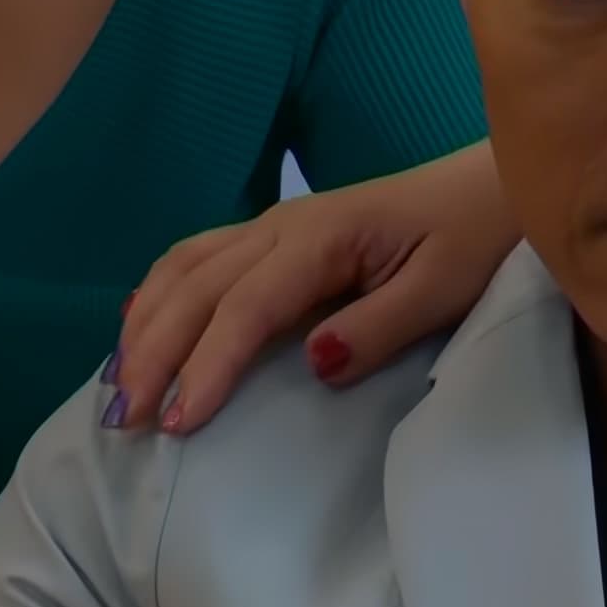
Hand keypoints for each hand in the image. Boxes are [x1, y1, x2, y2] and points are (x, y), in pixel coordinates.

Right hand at [115, 143, 515, 434]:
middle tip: (125, 420)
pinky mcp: (276, 233)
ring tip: (118, 385)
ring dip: (144, 323)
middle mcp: (282, 225)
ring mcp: (274, 224)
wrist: (488, 184)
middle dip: (153, 352)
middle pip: (196, 287)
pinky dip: (158, 291)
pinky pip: (198, 256)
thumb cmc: (473, 240)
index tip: (178, 422)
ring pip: (185, 266)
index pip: (245, 307)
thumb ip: (380, 327)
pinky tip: (135, 326)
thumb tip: (315, 363)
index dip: (206, 365)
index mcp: (322, 238)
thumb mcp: (443, 290)